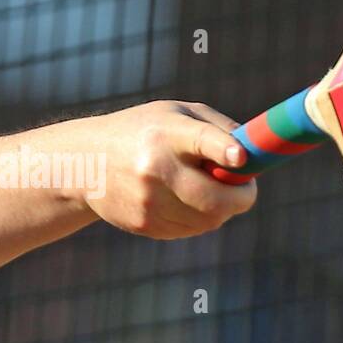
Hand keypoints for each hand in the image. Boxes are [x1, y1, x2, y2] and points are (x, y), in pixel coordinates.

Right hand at [58, 100, 256, 238]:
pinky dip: (198, 217)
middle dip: (242, 197)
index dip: (223, 151)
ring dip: (220, 207)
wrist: (86, 163)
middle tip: (245, 187)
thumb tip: (256, 157)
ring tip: (205, 187)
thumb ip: (218, 129)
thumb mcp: (175, 113)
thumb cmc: (143, 131)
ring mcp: (148, 202)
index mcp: (165, 132)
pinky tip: (182, 199)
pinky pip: (191, 229)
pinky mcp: (143, 225)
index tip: (241, 158)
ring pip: (209, 219)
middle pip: (215, 199)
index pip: (200, 142)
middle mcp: (154, 168)